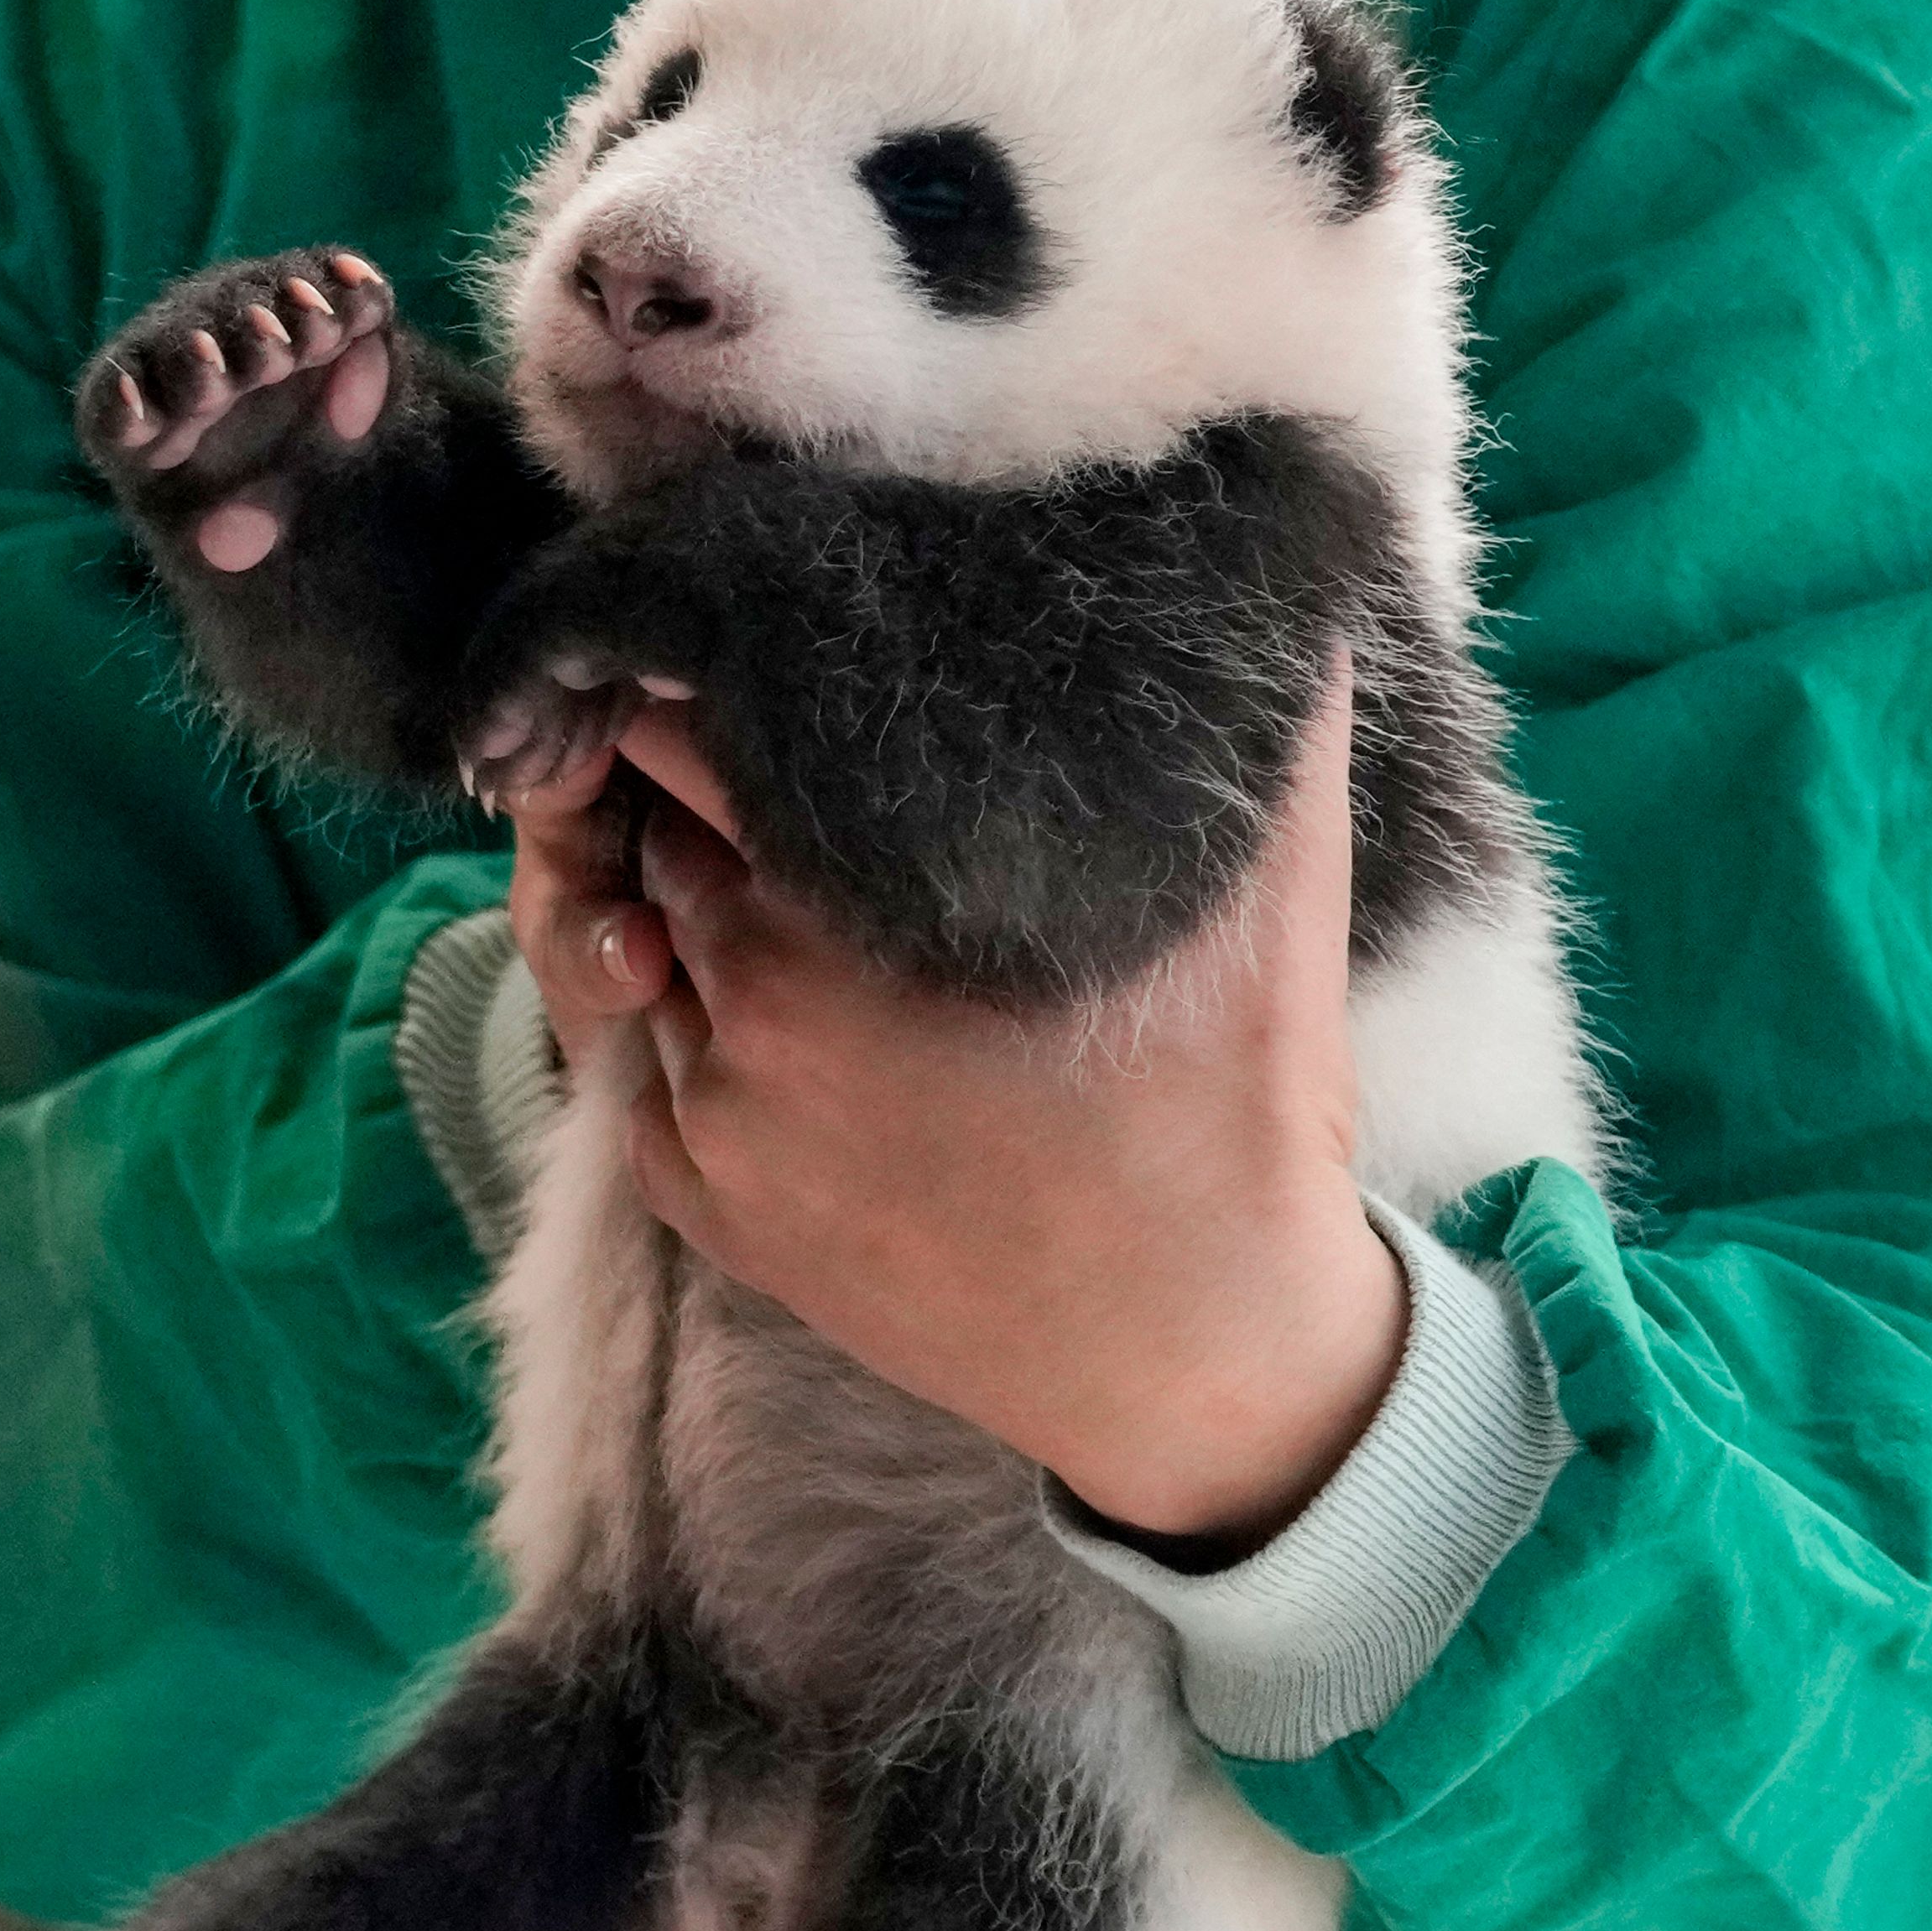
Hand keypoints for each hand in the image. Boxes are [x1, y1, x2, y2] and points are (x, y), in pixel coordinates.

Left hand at [501, 657, 1404, 1551]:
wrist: (1205, 1357)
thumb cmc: (1236, 1112)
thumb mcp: (1273, 889)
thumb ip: (1266, 715)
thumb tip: (1288, 573)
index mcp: (842, 905)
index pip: (681, 727)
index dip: (704, 669)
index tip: (754, 650)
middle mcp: (752, 1004)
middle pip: (650, 827)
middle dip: (690, 778)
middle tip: (769, 753)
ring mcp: (722, 1120)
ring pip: (643, 944)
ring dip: (685, 897)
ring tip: (781, 871)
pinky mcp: (715, 1215)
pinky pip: (645, 1070)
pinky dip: (684, 1017)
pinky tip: (771, 994)